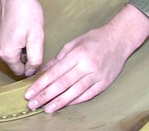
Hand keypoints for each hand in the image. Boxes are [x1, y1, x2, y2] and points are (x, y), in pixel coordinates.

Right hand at [0, 0, 43, 77]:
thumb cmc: (25, 11)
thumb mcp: (37, 37)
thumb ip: (35, 59)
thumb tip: (32, 71)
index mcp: (7, 54)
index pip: (22, 72)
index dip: (33, 66)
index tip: (39, 53)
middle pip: (16, 64)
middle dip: (27, 57)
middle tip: (34, 41)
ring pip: (13, 56)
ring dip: (22, 50)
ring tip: (29, 35)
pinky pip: (9, 47)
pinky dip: (17, 43)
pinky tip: (22, 31)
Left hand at [24, 4, 148, 112]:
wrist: (119, 40)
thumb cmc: (93, 40)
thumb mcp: (72, 44)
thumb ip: (57, 59)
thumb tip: (42, 72)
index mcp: (77, 54)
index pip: (55, 73)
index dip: (40, 84)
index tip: (29, 92)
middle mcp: (87, 66)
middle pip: (63, 84)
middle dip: (46, 95)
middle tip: (32, 104)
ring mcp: (97, 76)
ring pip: (75, 92)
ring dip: (59, 102)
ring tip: (46, 108)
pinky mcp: (104, 83)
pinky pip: (88, 95)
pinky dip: (76, 101)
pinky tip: (65, 105)